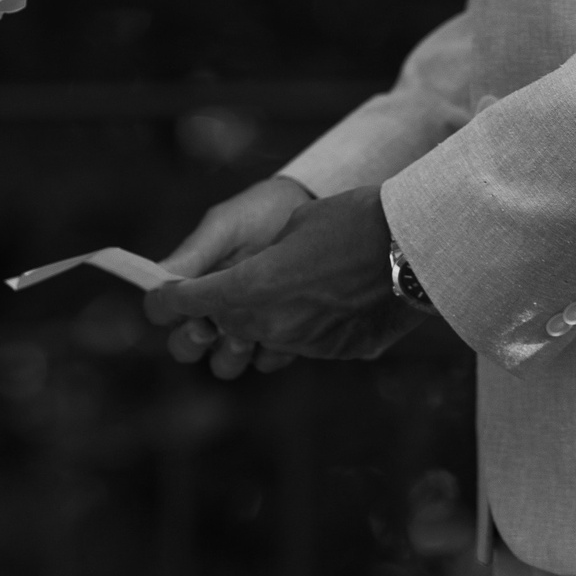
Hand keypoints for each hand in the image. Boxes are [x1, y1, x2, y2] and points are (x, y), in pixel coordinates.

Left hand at [145, 186, 421, 372]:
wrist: (415, 246)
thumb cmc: (351, 222)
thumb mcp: (294, 229)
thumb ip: (261, 260)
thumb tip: (246, 279)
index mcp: (248, 287)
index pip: (184, 304)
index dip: (165, 301)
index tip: (159, 299)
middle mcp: (268, 323)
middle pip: (218, 330)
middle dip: (211, 316)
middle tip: (217, 295)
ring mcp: (301, 343)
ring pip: (259, 342)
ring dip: (256, 327)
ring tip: (274, 298)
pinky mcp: (333, 353)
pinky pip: (300, 343)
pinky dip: (301, 326)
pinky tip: (322, 300)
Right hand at [156, 175, 312, 377]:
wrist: (312, 206)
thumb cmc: (259, 214)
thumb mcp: (225, 226)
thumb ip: (194, 253)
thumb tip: (158, 276)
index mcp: (192, 284)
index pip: (162, 311)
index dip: (165, 314)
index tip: (179, 307)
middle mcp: (213, 311)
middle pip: (186, 347)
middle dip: (190, 343)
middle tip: (206, 330)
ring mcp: (246, 328)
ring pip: (223, 364)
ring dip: (228, 357)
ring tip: (244, 339)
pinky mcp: (280, 338)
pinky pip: (266, 362)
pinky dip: (269, 355)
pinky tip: (281, 338)